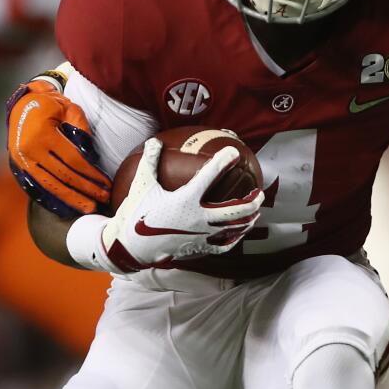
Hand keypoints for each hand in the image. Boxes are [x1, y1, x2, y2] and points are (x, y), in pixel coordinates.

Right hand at [6, 78, 109, 217]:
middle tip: (103, 200)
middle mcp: (29, 150)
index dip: (91, 175)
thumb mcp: (70, 110)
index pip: (73, 161)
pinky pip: (36, 187)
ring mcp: (21, 160)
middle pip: (63, 177)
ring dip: (71, 199)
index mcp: (43, 135)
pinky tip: (66, 206)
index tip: (106, 184)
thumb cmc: (51, 104)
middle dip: (85, 190)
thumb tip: (93, 159)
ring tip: (88, 207)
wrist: (22, 102)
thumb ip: (82, 132)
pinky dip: (52, 198)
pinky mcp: (18, 167)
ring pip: (50, 186)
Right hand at [101, 138, 263, 272]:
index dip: (223, 161)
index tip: (234, 151)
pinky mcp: (198, 248)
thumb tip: (154, 140)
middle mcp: (197, 218)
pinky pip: (222, 246)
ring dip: (247, 220)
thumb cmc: (135, 213)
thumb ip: (150, 161)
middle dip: (251, 201)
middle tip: (259, 192)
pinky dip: (234, 239)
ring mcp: (200, 236)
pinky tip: (239, 233)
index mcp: (185, 200)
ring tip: (256, 212)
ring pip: (232, 229)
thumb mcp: (142, 184)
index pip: (209, 176)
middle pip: (234, 211)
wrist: (129, 247)